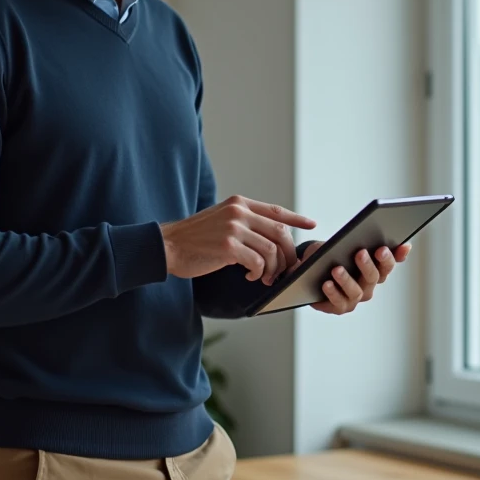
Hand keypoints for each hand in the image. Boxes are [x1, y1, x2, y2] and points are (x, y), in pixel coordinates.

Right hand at [160, 196, 316, 284]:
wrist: (168, 245)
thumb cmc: (195, 238)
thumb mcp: (221, 220)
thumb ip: (243, 222)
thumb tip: (270, 239)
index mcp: (239, 203)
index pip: (275, 211)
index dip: (296, 218)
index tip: (311, 224)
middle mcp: (238, 212)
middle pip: (279, 233)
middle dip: (288, 254)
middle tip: (284, 269)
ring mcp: (233, 228)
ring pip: (271, 250)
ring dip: (273, 268)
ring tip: (264, 277)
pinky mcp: (228, 246)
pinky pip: (257, 262)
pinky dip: (258, 273)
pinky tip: (249, 276)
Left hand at [304, 242, 410, 314]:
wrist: (312, 271)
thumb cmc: (333, 256)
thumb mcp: (344, 244)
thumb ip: (359, 240)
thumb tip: (367, 233)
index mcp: (375, 270)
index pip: (388, 265)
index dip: (390, 258)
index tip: (383, 248)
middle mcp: (368, 286)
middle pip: (373, 277)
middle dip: (367, 265)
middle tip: (360, 253)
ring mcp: (354, 298)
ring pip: (356, 292)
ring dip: (346, 280)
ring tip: (336, 269)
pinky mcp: (339, 307)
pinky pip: (338, 302)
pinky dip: (332, 293)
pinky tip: (326, 284)